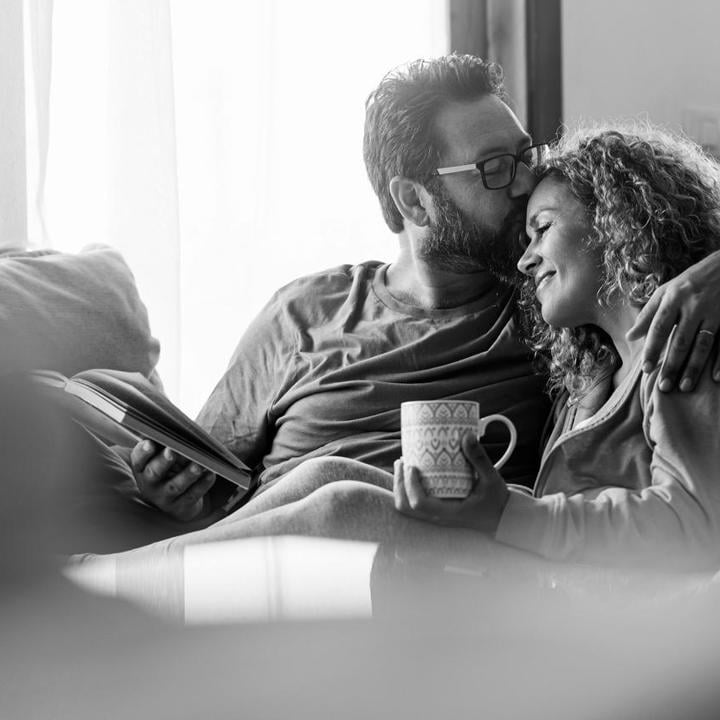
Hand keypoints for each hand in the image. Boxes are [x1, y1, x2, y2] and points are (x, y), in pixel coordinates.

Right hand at [130, 440, 215, 521]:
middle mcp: (149, 484)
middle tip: (172, 451)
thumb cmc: (169, 468)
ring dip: (187, 475)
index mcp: (142, 468)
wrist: (174, 499)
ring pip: (175, 486)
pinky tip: (211, 473)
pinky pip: (192, 495)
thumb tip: (177, 430)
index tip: (150, 443)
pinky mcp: (180, 506)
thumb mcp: (162, 458)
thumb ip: (164, 446)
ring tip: (197, 465)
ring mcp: (164, 497)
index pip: (138, 459)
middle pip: (154, 473)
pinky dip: (202, 484)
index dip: (143, 451)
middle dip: (163, 461)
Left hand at [393, 433, 508, 535]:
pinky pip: (413, 505)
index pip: (420, 504)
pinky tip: (411, 473)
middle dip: (399, 483)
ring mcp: (435, 516)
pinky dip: (407, 489)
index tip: (412, 466)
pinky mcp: (436, 512)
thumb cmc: (496, 500)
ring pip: (406, 508)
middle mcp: (438, 517)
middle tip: (402, 461)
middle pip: (405, 507)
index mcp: (450, 512)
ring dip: (400, 486)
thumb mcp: (491, 478)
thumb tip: (467, 436)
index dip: (411, 485)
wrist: (502, 517)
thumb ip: (479, 458)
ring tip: (402, 464)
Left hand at [627, 249, 719, 391]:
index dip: (652, 349)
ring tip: (684, 387)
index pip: (659, 328)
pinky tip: (715, 378)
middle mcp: (693, 306)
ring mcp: (714, 312)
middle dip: (671, 365)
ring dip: (693, 368)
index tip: (646, 369)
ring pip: (703, 345)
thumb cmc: (689, 281)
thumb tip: (629, 336)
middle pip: (680, 341)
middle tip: (663, 386)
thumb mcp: (665, 291)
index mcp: (674, 298)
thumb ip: (647, 314)